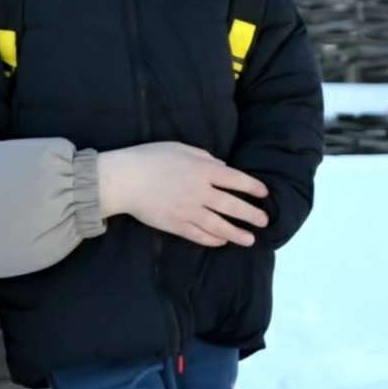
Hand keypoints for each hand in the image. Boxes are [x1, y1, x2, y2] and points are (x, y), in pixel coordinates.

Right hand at [98, 142, 268, 246]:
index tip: (263, 193)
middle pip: (232, 206)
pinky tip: (222, 241)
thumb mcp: (179, 148)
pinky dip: (212, 239)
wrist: (123, 180)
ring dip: (237, 233)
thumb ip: (204, 157)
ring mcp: (188, 211)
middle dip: (251, 214)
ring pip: (219, 225)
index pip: (236, 180)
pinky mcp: (175, 225)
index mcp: (202, 170)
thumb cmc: (149, 158)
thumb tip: (223, 168)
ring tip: (250, 239)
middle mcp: (199, 192)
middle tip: (264, 221)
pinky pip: (199, 235)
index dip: (252, 187)